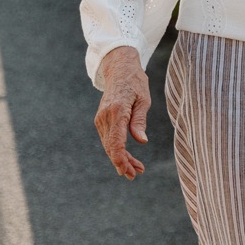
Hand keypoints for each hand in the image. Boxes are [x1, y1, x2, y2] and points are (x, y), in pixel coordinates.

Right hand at [94, 47, 150, 179]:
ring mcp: (101, 119)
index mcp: (117, 111)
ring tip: (136, 169)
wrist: (119, 70)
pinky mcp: (101, 120)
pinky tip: (127, 157)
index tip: (127, 171)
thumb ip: (140, 121)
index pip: (116, 141)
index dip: (121, 159)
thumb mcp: (144, 100)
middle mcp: (105, 117)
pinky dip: (117, 149)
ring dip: (121, 158)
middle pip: (112, 147)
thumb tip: (142, 141)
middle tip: (136, 174)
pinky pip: (108, 139)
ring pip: (109, 145)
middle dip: (123, 163)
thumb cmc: (135, 83)